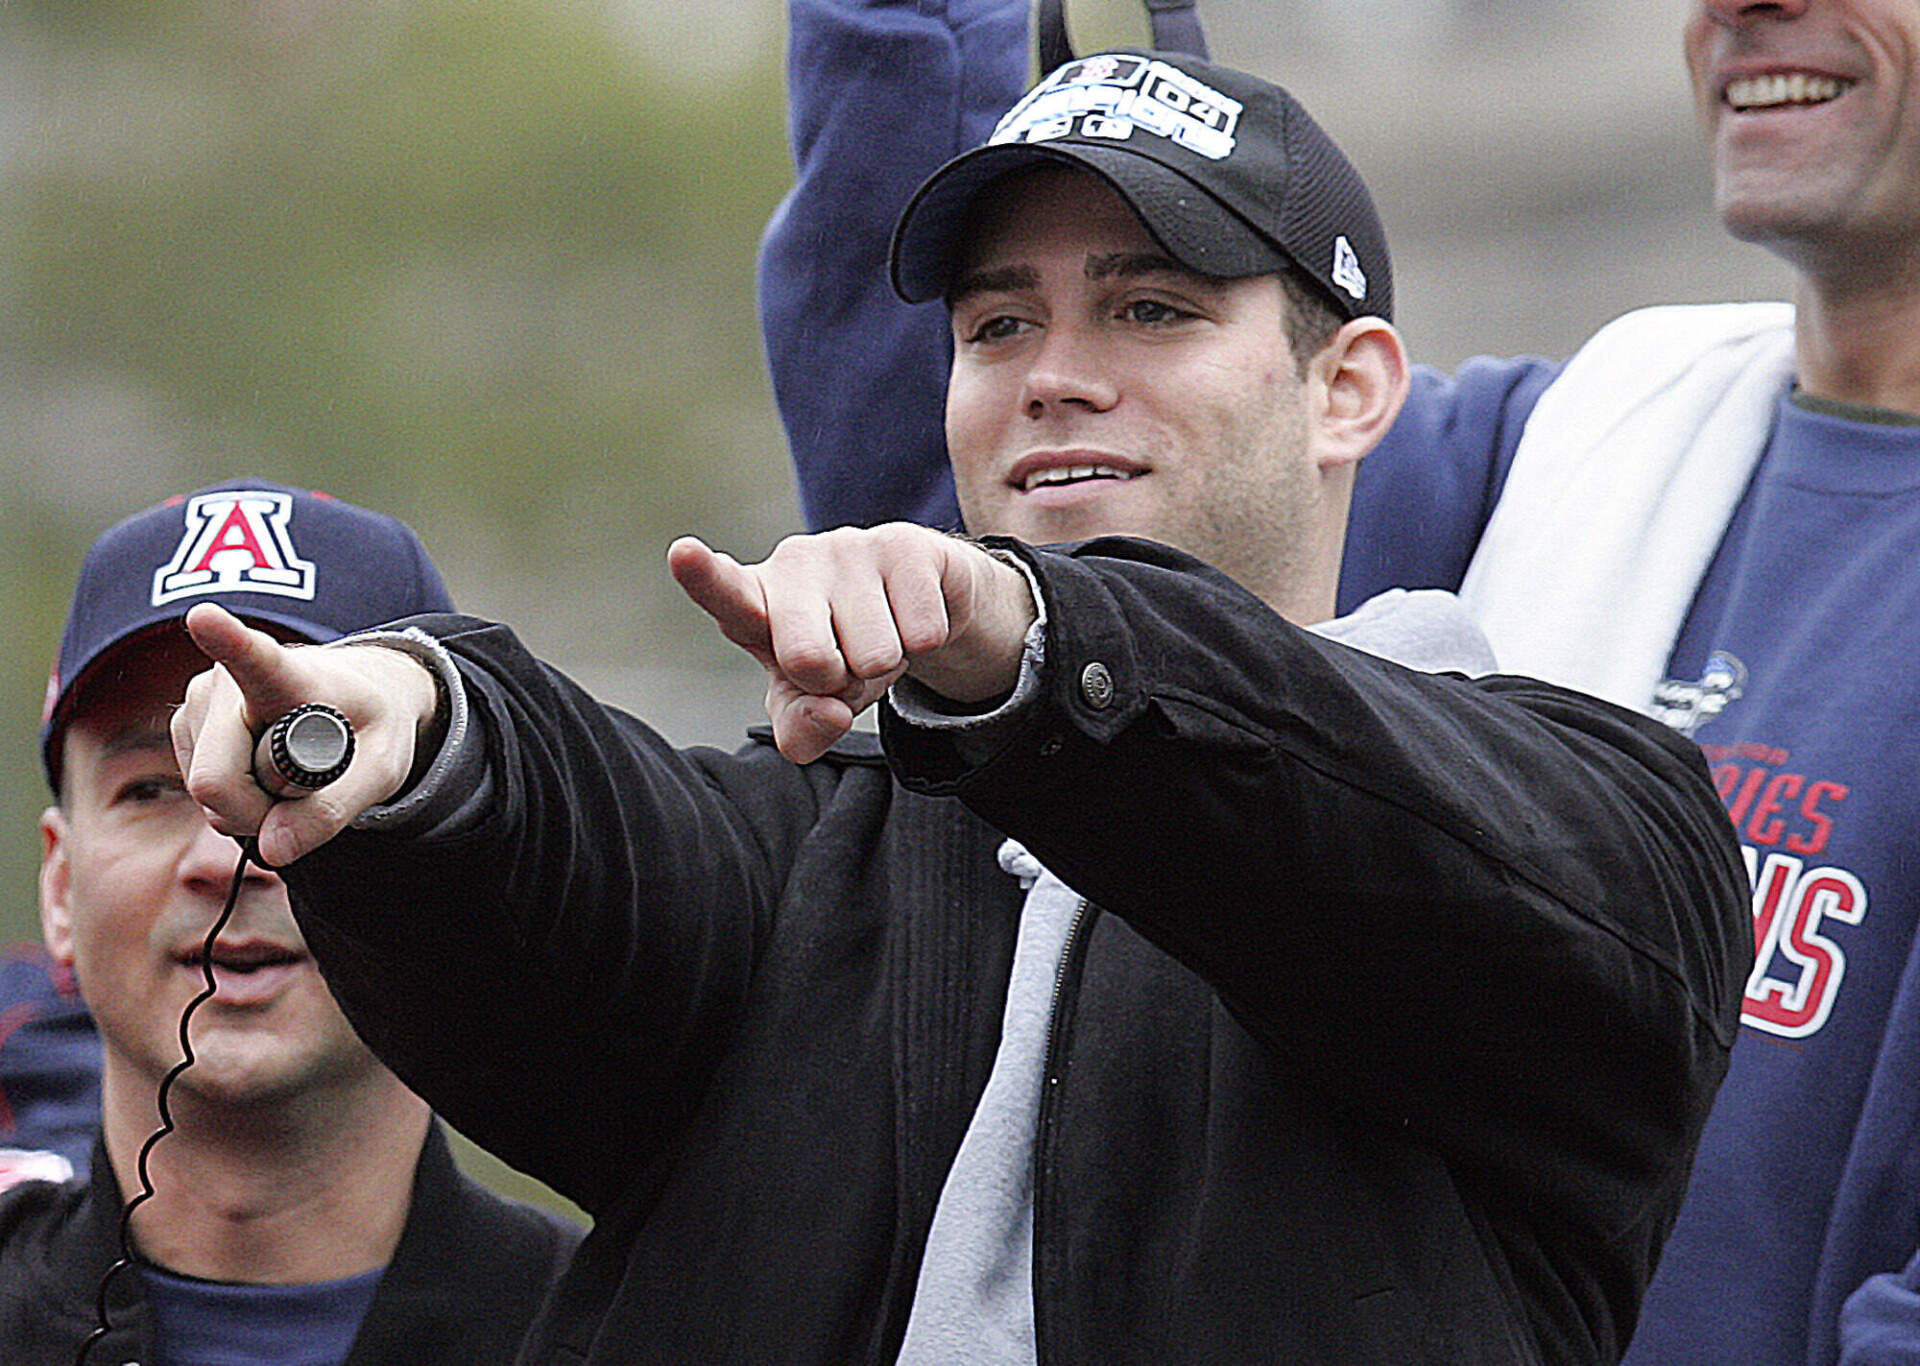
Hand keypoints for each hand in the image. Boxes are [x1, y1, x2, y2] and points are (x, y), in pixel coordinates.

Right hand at [172, 604, 442, 865]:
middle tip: (311, 786)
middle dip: (263, 809)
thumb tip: (272, 848)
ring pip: (210, 796)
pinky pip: (207, 796)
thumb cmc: (371, 725)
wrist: (357, 698)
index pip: (252, 657)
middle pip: (215, 783)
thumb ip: (333, 809)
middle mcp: (226, 680)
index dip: (226, 641)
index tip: (204, 617)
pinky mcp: (185, 727)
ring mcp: (198, 703)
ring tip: (292, 766)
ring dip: (256, 804)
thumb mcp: (381, 769)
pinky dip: (242, 799)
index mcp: (286, 672)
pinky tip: (265, 766)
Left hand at [669, 524, 1037, 762]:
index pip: (725, 592)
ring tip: (878, 634)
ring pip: (876, 655)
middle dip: (837, 682)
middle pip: (809, 659)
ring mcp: (848, 547)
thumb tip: (830, 714)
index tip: (684, 554)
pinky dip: (924, 643)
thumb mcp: (813, 699)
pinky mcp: (904, 545)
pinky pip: (922, 633)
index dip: (704, 576)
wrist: (916, 602)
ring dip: (884, 664)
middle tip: (842, 662)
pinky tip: (909, 617)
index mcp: (755, 601)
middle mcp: (793, 563)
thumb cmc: (844, 650)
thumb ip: (801, 726)